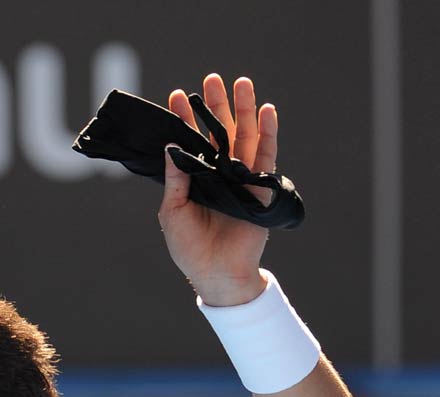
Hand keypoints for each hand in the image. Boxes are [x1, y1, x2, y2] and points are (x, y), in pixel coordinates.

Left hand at [158, 74, 276, 305]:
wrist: (215, 273)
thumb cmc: (189, 247)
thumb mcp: (172, 211)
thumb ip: (174, 179)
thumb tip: (171, 146)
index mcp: (195, 178)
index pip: (190, 141)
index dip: (185, 118)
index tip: (177, 95)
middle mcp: (217, 173)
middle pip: (219, 132)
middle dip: (215, 105)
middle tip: (211, 79)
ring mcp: (240, 177)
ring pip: (243, 137)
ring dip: (243, 110)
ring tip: (240, 83)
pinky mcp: (260, 186)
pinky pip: (266, 155)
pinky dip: (268, 132)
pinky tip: (266, 110)